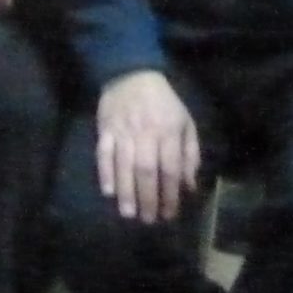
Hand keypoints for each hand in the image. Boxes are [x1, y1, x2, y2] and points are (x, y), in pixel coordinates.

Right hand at [94, 70, 200, 223]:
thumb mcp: (185, 123)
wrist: (131, 73)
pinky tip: (108, 191)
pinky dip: (105, 172)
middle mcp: (145, 133)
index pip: (170, 169)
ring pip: (124, 165)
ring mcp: (122, 131)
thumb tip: (189, 186)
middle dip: (148, 198)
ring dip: (126, 192)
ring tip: (129, 213)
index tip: (170, 214)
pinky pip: (103, 153)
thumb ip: (190, 154)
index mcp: (168, 131)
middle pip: (146, 171)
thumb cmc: (163, 103)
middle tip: (148, 220)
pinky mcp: (104, 128)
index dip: (170, 194)